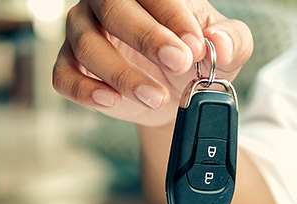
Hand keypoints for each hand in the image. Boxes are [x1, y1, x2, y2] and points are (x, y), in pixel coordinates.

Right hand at [53, 0, 252, 126]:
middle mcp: (107, 4)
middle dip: (147, 38)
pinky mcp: (71, 68)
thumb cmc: (195, 59)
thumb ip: (232, 40)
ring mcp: (84, 34)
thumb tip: (218, 43)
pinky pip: (65, 77)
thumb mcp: (227, 49)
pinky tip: (112, 100)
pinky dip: (86, 91)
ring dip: (122, 74)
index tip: (195, 47)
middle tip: (179, 64)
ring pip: (86, 46)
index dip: (173, 17)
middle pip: (113, 9)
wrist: (174, 94)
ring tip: (156, 96)